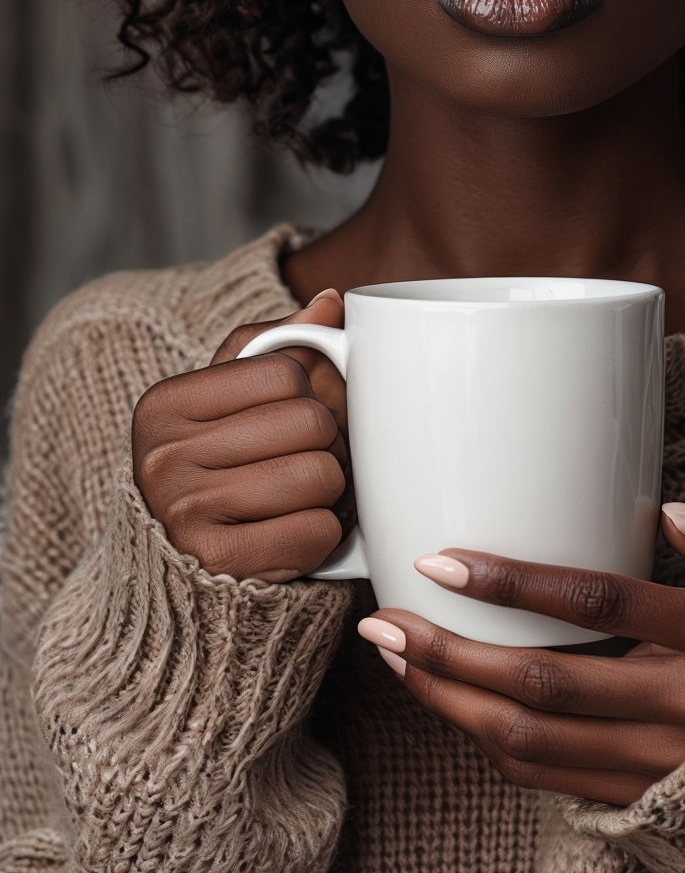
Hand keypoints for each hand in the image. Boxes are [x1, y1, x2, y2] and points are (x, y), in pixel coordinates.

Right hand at [132, 289, 350, 580]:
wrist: (182, 571)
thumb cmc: (221, 470)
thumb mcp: (233, 401)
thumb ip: (279, 345)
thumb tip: (333, 301)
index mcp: (166, 403)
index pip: (290, 372)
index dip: (310, 398)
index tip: (288, 424)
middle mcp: (163, 455)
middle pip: (313, 423)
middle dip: (327, 447)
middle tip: (302, 466)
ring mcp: (185, 513)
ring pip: (323, 475)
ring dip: (329, 494)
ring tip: (298, 501)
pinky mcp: (220, 563)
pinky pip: (319, 532)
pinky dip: (321, 536)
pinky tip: (290, 536)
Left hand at [357, 504, 684, 805]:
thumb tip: (667, 514)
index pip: (596, 603)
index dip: (512, 584)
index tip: (441, 562)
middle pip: (544, 683)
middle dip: (451, 653)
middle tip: (387, 621)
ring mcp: (662, 764)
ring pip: (533, 741)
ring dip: (454, 701)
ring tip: (398, 661)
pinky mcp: (644, 797)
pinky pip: (551, 779)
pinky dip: (491, 743)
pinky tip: (454, 706)